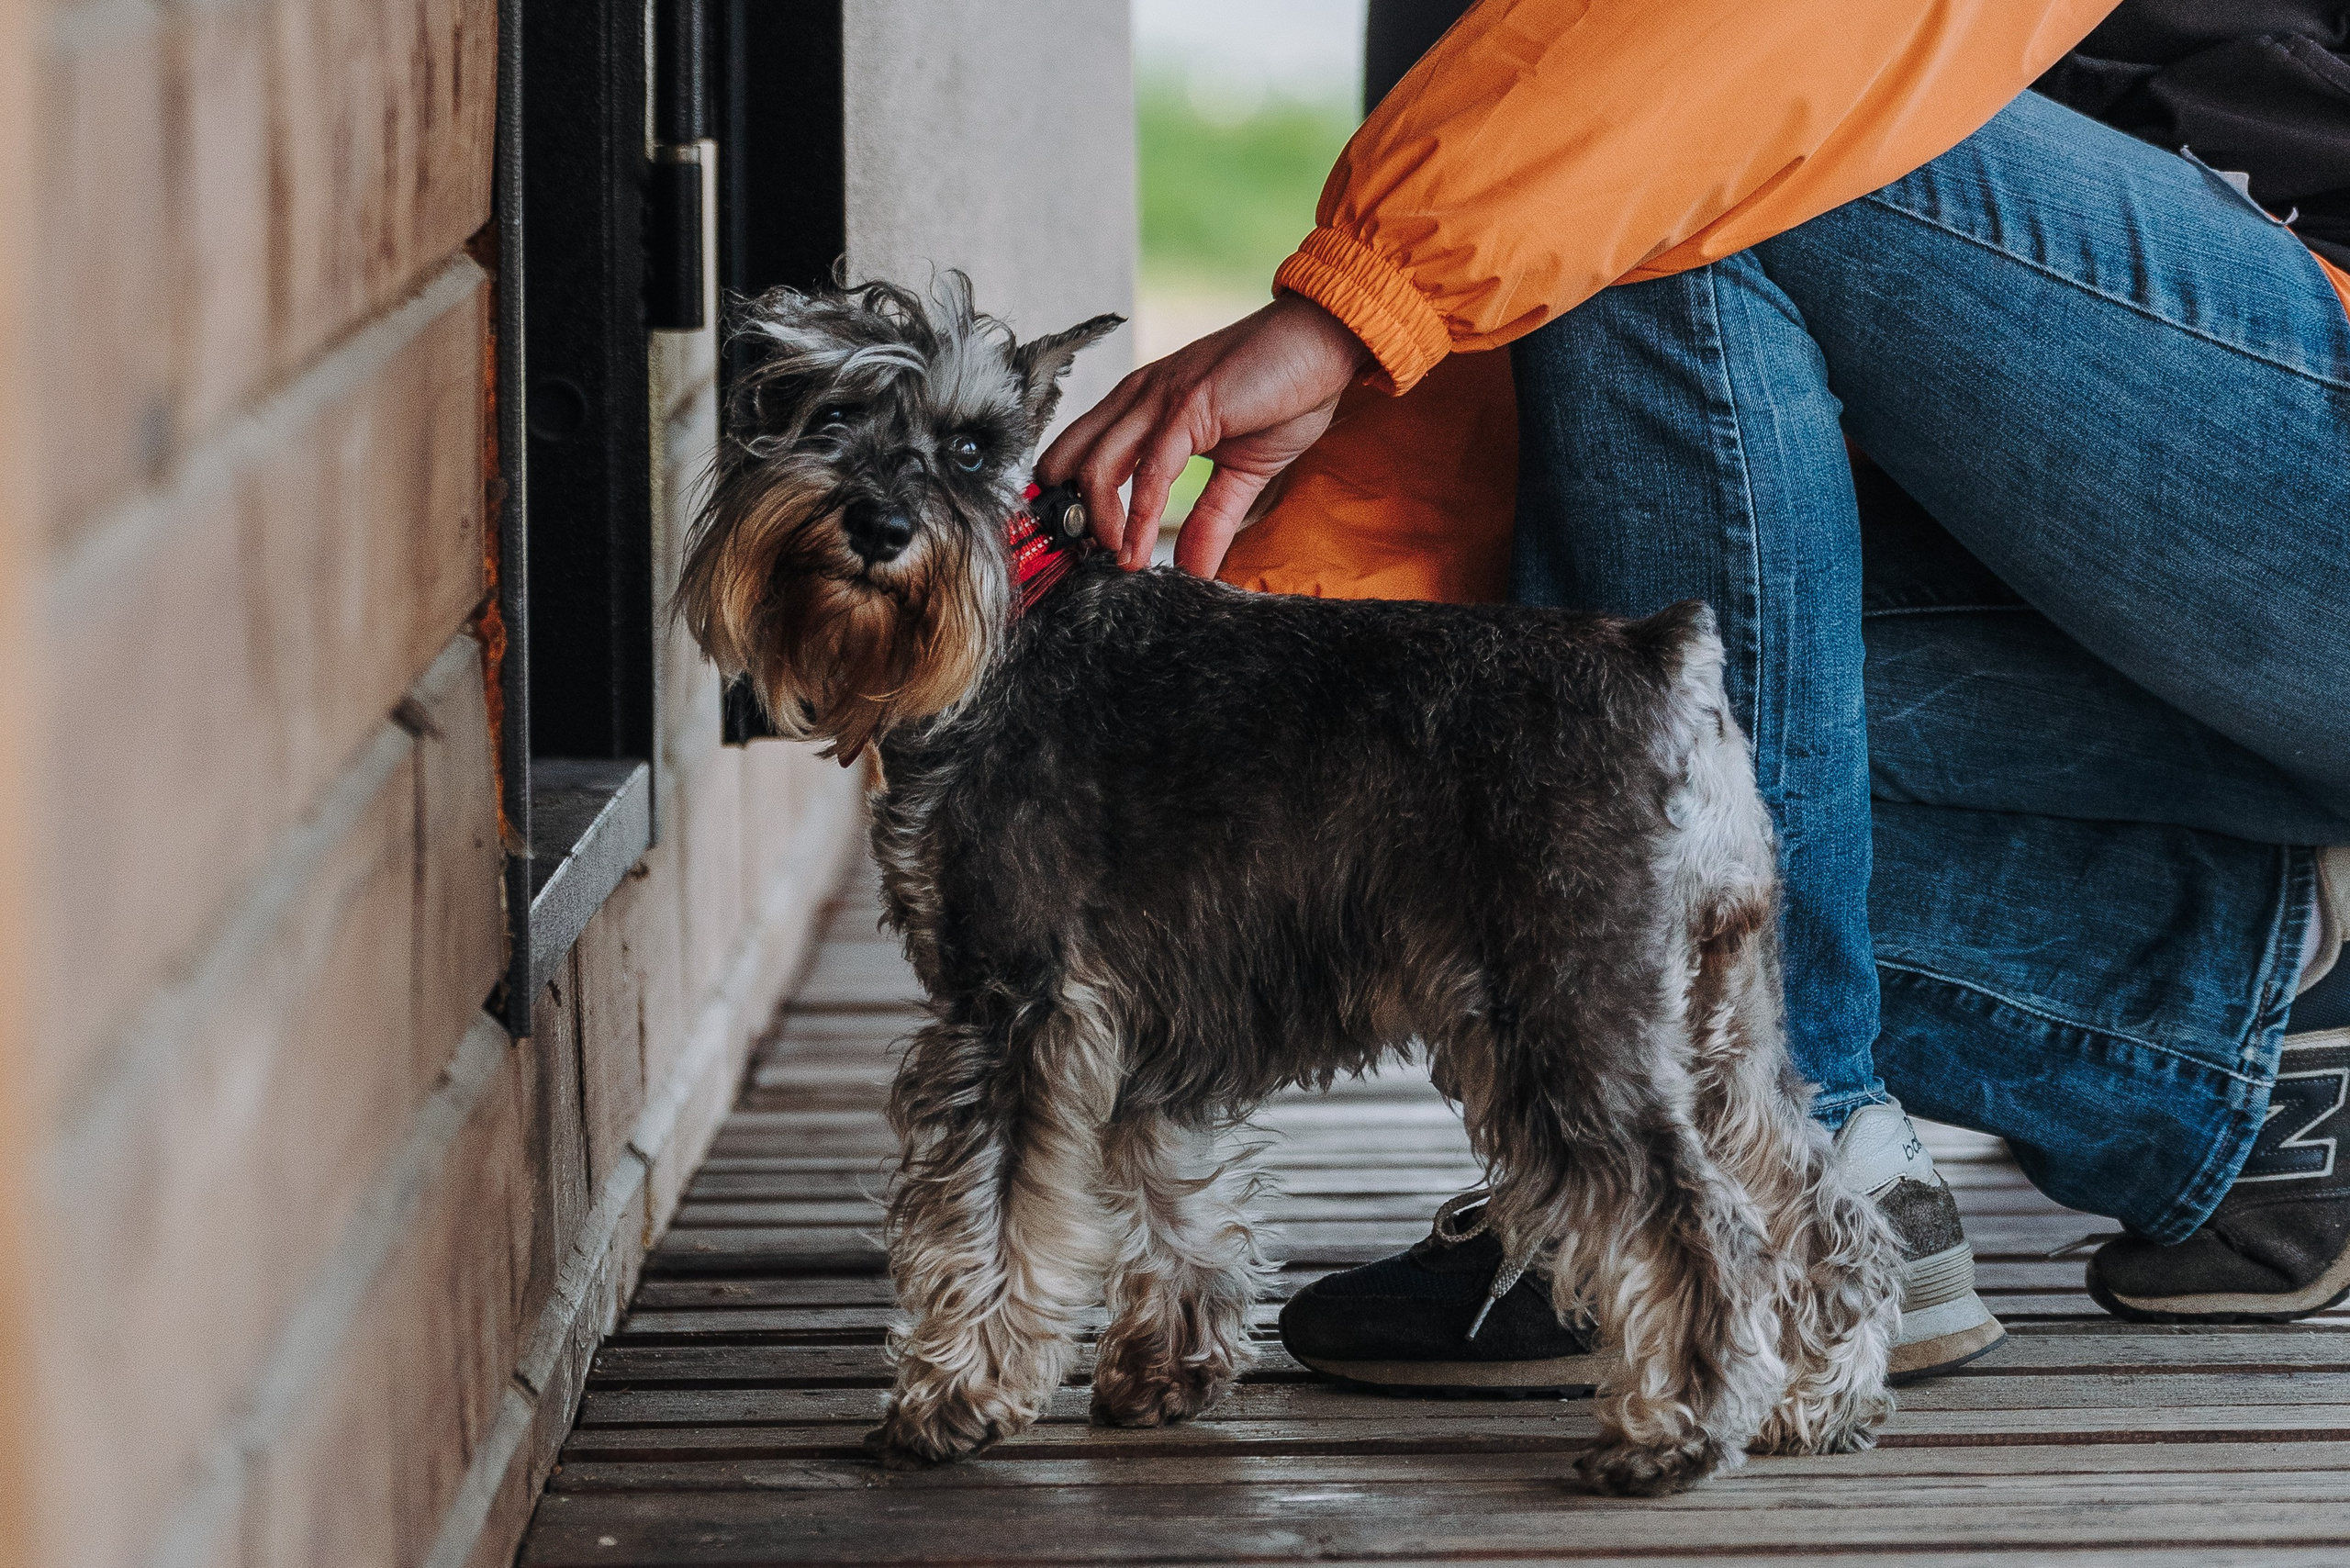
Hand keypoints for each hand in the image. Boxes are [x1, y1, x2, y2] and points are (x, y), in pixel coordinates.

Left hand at [1038, 293, 1369, 576]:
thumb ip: (1213, 520)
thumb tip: (1194, 571)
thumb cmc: (1285, 391)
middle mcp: (1140, 398)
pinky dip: (1141, 518)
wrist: (1325, 342)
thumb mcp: (1242, 472)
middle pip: (1069, 461)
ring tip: (1115, 563)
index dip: (1069, 503)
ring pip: (1099, 467)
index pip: (1079, 453)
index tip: (1082, 551)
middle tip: (1085, 563)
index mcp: (1143, 404)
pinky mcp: (1191, 407)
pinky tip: (1139, 552)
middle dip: (1067, 517)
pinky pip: (1152, 471)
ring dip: (1101, 525)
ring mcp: (1161, 399)